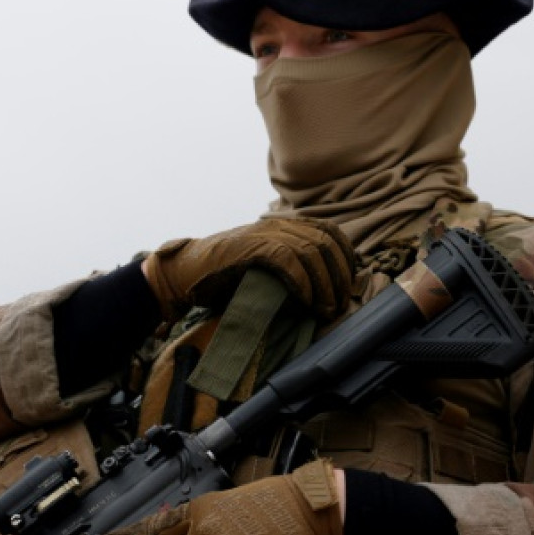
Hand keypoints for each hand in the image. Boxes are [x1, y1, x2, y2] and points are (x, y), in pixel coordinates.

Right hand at [142, 217, 354, 320]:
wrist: (185, 274)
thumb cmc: (225, 278)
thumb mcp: (266, 269)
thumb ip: (292, 270)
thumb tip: (326, 292)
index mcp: (284, 226)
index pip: (329, 232)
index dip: (345, 257)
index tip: (348, 285)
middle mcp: (277, 225)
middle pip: (325, 242)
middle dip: (338, 275)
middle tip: (338, 304)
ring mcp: (263, 233)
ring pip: (311, 250)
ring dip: (323, 283)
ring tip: (325, 309)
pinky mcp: (250, 246)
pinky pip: (287, 259)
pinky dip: (301, 282)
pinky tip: (305, 301)